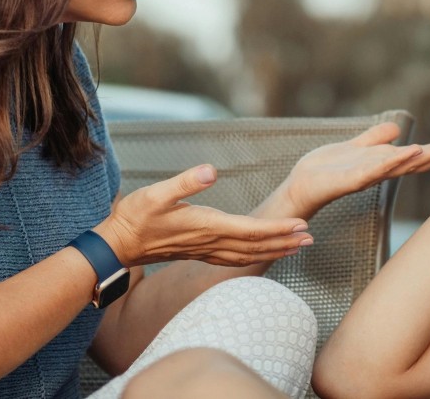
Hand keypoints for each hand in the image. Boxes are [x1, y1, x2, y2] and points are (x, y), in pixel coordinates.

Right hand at [97, 164, 312, 267]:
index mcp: (207, 226)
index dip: (278, 228)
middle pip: (257, 246)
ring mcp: (207, 250)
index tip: (301, 225)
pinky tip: (263, 254)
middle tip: (311, 237)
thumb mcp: (156, 193)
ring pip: (250, 255)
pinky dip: (256, 257)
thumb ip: (185, 182)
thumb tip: (211, 170)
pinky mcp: (202, 252)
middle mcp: (212, 242)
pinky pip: (237, 259)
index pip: (252, 230)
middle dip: (286, 242)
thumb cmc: (136, 216)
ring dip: (275, 251)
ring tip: (298, 247)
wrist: (118, 244)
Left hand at [279, 122, 429, 214]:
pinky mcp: (351, 179)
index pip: (416, 156)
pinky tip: (407, 151)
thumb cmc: (327, 169)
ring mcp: (368, 176)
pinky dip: (393, 161)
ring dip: (421, 156)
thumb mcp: (356, 147)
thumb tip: (397, 129)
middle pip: (416, 162)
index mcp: (382, 163)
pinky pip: (375, 169)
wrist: (301, 185)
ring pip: (400, 166)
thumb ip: (375, 138)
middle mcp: (380, 171)